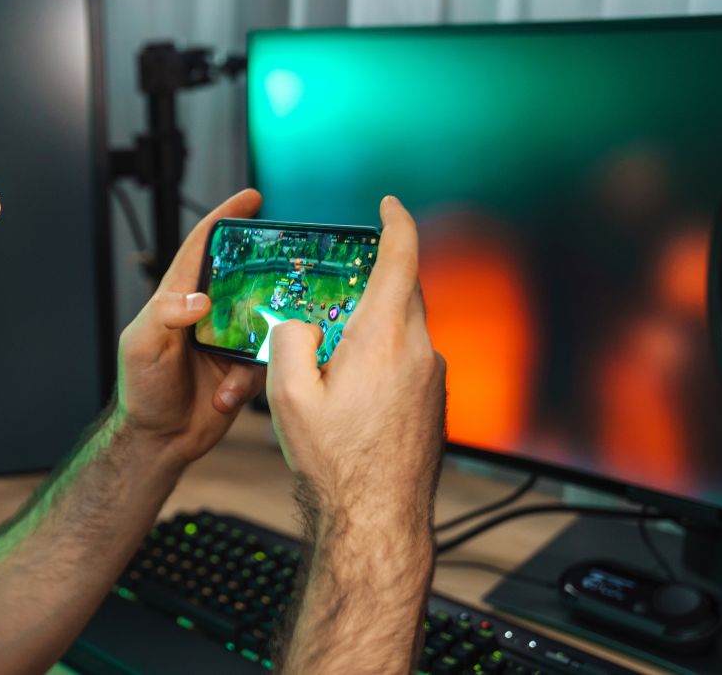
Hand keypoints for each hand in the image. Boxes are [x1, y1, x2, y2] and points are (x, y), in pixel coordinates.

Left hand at [115, 189, 266, 464]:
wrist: (159, 441)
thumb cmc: (141, 390)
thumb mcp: (142, 346)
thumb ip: (165, 315)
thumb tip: (201, 299)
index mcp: (178, 299)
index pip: (202, 248)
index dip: (225, 219)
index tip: (251, 198)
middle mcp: (207, 315)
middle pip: (245, 279)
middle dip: (266, 275)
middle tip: (290, 271)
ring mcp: (227, 341)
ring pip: (263, 324)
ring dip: (257, 346)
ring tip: (233, 372)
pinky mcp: (242, 370)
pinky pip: (262, 364)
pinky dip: (248, 383)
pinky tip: (225, 398)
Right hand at [266, 196, 445, 526]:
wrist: (378, 516)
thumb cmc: (336, 460)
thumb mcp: (287, 395)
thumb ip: (289, 341)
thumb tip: (301, 323)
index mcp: (383, 337)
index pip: (402, 257)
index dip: (396, 222)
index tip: (389, 204)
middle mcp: (417, 350)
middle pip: (404, 291)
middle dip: (374, 280)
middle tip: (338, 287)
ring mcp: (432, 377)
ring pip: (406, 328)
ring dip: (375, 325)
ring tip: (334, 356)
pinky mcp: (434, 401)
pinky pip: (410, 359)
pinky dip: (385, 357)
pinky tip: (354, 391)